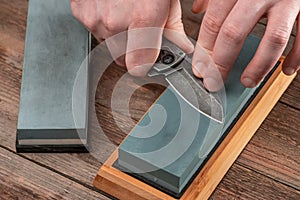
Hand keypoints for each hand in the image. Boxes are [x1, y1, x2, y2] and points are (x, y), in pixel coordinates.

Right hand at [70, 0, 193, 75]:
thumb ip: (173, 28)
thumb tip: (180, 48)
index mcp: (143, 18)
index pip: (138, 67)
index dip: (145, 64)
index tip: (148, 60)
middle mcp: (115, 22)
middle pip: (122, 59)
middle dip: (133, 51)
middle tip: (140, 32)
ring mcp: (94, 18)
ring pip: (107, 45)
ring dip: (118, 37)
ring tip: (126, 13)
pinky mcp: (80, 12)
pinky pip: (94, 30)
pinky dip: (104, 24)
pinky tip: (112, 7)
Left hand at [192, 0, 299, 90]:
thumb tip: (197, 10)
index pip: (213, 22)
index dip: (204, 49)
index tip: (200, 68)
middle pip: (234, 33)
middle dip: (221, 63)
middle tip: (214, 81)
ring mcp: (288, 0)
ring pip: (272, 39)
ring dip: (258, 66)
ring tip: (247, 80)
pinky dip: (297, 56)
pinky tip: (286, 70)